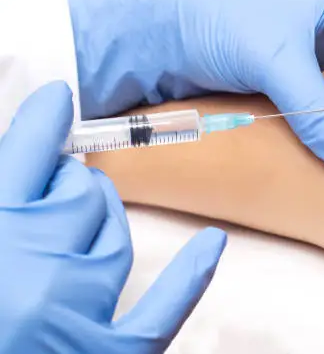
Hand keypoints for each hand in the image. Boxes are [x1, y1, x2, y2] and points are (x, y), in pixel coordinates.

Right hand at [0, 82, 226, 352]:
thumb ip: (4, 204)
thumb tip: (32, 172)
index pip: (26, 155)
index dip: (42, 123)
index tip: (57, 99)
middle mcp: (31, 268)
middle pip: (82, 194)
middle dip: (71, 193)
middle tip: (50, 212)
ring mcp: (74, 312)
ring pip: (114, 234)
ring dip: (100, 227)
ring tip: (70, 247)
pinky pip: (161, 306)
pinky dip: (189, 274)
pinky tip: (213, 243)